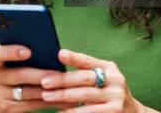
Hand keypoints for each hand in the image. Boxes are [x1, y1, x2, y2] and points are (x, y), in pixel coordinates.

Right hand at [0, 44, 74, 112]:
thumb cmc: (5, 78)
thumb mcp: (5, 66)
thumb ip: (18, 57)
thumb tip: (47, 49)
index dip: (12, 52)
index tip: (28, 51)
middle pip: (20, 75)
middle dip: (41, 74)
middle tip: (59, 73)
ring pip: (28, 92)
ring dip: (48, 89)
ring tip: (64, 86)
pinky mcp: (6, 109)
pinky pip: (31, 105)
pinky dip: (47, 102)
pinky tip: (59, 99)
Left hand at [39, 49, 158, 112]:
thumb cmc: (109, 93)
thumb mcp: (104, 78)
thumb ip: (87, 71)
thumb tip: (58, 61)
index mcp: (110, 68)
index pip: (89, 61)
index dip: (75, 57)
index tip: (59, 54)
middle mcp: (115, 81)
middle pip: (85, 78)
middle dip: (63, 80)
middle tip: (44, 82)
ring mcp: (116, 98)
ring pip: (85, 96)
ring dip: (64, 96)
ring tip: (47, 97)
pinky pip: (90, 112)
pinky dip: (74, 112)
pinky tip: (61, 112)